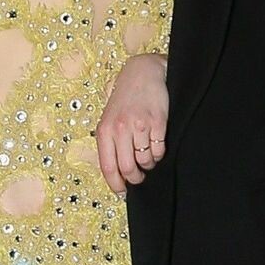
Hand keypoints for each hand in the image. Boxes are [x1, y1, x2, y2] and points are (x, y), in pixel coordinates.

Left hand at [96, 54, 168, 193]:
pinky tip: (156, 144)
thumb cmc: (125, 98)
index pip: (108, 167)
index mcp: (105, 130)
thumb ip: (109, 143)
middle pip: (128, 168)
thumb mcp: (109, 118)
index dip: (115, 185)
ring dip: (148, 164)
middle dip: (135, 178)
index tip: (122, 192)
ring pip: (146, 161)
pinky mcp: (158, 121)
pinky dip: (159, 153)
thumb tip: (115, 173)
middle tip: (139, 177)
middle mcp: (120, 128)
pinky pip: (159, 150)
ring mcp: (140, 125)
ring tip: (148, 154)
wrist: (143, 72)